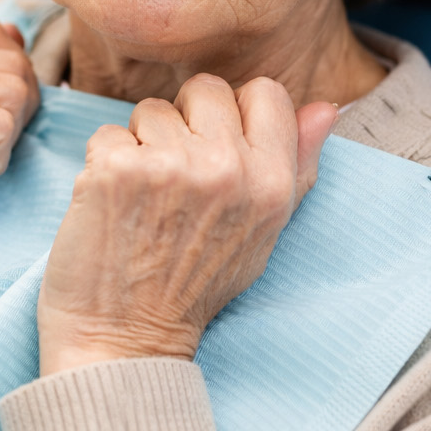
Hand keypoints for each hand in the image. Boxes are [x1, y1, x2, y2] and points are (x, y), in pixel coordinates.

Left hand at [37, 74, 337, 374]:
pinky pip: (107, 133)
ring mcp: (169, 167)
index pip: (266, 93)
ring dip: (140, 144)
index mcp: (272, 183)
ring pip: (150, 109)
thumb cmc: (193, 287)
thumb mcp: (263, 233)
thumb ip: (297, 167)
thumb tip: (327, 108)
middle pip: (205, 89)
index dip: (234, 114)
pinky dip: (102, 163)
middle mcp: (227, 169)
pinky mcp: (115, 170)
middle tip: (173, 178)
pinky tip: (112, 205)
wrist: (126, 341)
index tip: (215, 149)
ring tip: (142, 199)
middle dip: (184, 122)